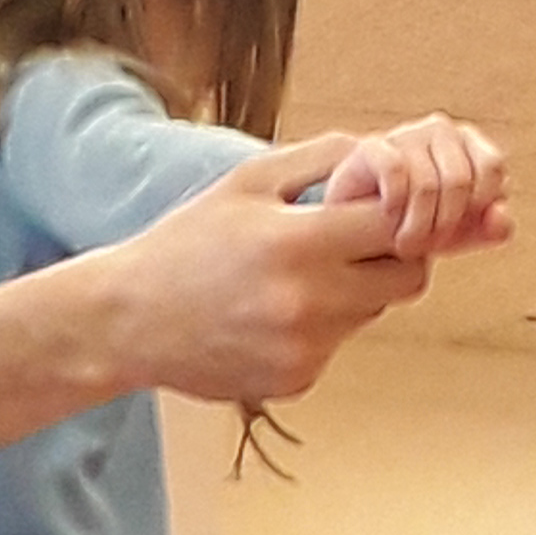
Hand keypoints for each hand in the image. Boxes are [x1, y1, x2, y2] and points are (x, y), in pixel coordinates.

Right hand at [103, 137, 438, 404]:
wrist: (126, 323)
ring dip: (355, 292)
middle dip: (394, 255)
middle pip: (409, 278)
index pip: (403, 223)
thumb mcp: (249, 180)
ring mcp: (304, 350)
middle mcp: (309, 304)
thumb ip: (326, 156)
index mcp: (300, 243)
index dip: (400, 209)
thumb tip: (389, 152)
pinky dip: (319, 329)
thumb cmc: (186, 243)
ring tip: (295, 280)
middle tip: (353, 242)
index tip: (375, 206)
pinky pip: (337, 346)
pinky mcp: (294, 381)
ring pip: (374, 313)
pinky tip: (269, 318)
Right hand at [320, 114, 512, 259]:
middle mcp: (439, 129)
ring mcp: (405, 134)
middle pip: (459, 181)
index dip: (476, 208)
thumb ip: (492, 228)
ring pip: (427, 185)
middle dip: (444, 225)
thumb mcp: (460, 233)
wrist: (358, 223)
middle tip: (426, 250)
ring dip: (416, 227)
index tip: (457, 233)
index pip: (492, 168)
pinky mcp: (372, 146)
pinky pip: (395, 173)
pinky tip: (387, 219)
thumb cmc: (417, 223)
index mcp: (468, 143)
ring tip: (404, 247)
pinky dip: (394, 206)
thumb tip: (502, 213)